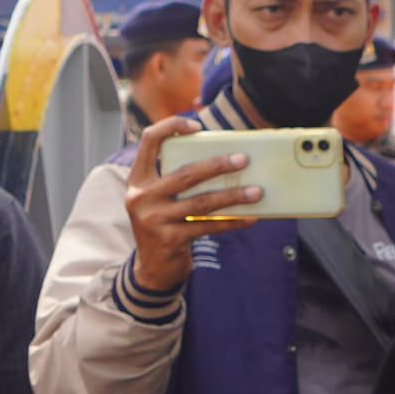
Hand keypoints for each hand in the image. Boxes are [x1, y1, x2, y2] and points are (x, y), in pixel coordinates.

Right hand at [121, 112, 251, 292]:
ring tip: (256, 191)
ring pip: (201, 202)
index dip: (172, 127)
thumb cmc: (163, 223)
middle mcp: (141, 197)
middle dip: (217, 165)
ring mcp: (154, 220)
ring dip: (232, 196)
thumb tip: (221, 158)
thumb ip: (175, 178)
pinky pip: (208, 226)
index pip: (150, 140)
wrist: (152, 268)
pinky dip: (231, 221)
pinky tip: (250, 217)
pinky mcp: (170, 240)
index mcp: (138, 179)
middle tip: (243, 160)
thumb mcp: (158, 198)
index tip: (197, 125)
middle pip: (185, 174)